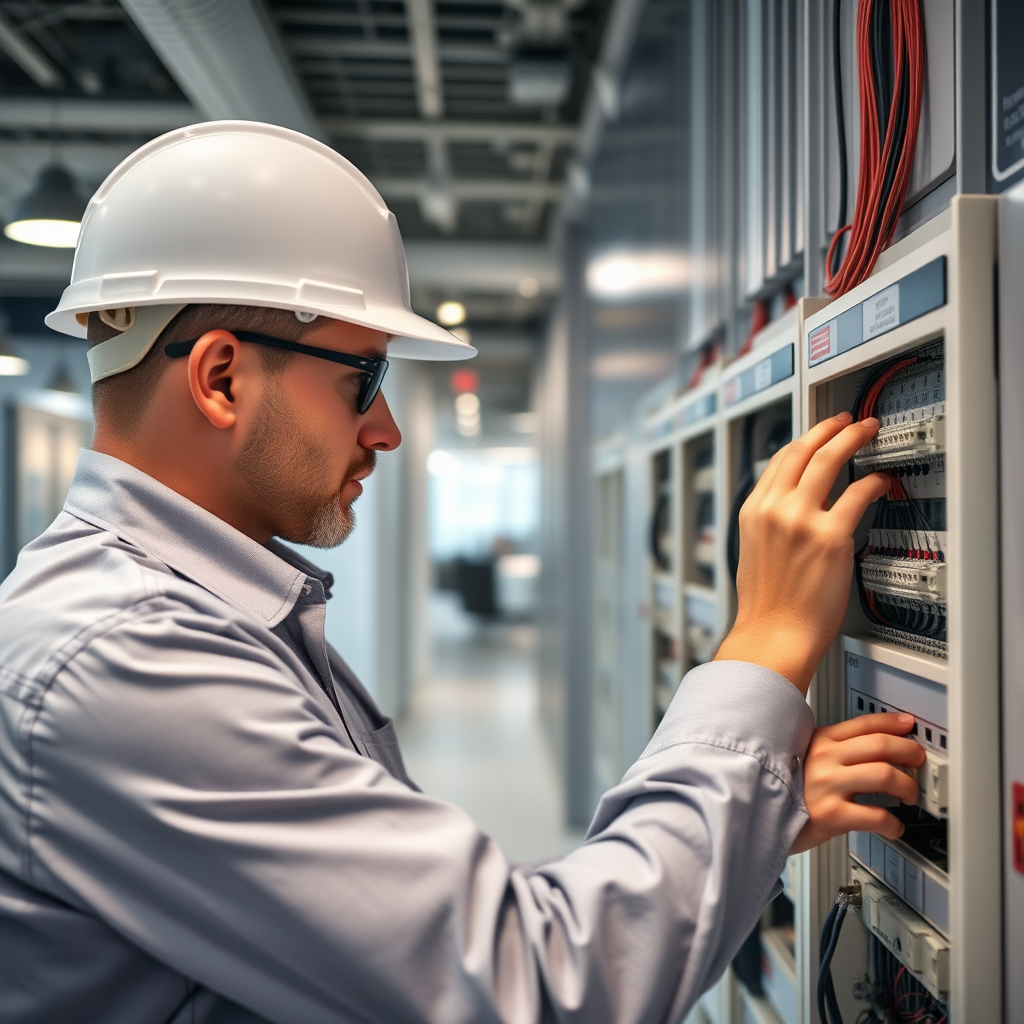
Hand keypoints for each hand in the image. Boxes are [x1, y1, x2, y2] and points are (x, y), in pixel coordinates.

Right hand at [714, 412, 889, 694]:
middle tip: (849, 421)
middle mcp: (774, 509)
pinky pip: (858, 494)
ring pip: (829, 460)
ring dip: (853, 439)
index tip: (820, 433)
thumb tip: (797, 506)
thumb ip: (771, 523)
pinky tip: (881, 482)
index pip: (779, 460)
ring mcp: (801, 520)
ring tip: (868, 432)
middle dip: (830, 428)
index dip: (804, 440)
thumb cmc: (767, 606)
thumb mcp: (754, 552)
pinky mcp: (830, 537)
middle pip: (804, 450)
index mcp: (753, 512)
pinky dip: (873, 482)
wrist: (773, 635)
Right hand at [790, 713, 926, 853]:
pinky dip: (893, 823)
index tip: (909, 725)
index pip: (863, 724)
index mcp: (819, 740)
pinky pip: (876, 816)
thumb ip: (835, 750)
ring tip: (908, 795)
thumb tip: (877, 746)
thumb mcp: (805, 757)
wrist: (761, 819)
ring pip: (883, 775)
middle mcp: (824, 758)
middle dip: (909, 752)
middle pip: (879, 745)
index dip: (892, 723)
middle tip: (917, 761)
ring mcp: (828, 785)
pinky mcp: (831, 814)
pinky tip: (894, 826)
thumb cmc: (787, 791)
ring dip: (906, 786)